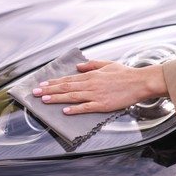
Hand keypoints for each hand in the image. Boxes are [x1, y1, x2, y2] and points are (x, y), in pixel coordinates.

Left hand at [32, 60, 167, 114]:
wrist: (140, 82)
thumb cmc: (125, 74)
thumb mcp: (107, 64)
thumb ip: (92, 65)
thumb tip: (79, 66)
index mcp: (91, 75)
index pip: (68, 79)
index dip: (53, 82)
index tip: (42, 84)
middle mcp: (91, 84)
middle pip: (66, 87)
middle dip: (49, 90)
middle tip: (35, 93)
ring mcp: (96, 95)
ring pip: (72, 97)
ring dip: (56, 98)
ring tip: (44, 100)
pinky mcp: (102, 105)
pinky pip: (85, 107)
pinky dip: (74, 109)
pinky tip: (64, 111)